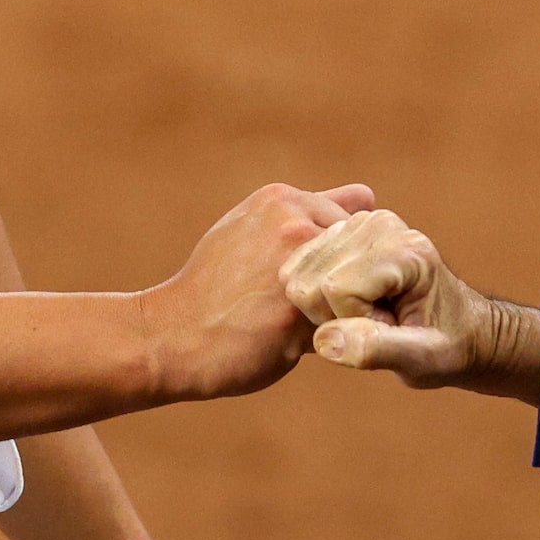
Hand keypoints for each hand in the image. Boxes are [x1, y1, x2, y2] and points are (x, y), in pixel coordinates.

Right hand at [140, 185, 373, 401]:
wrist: (170, 337)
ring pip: (354, 289)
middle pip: (360, 254)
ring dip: (344, 309)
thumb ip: (309, 212)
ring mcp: (295, 268)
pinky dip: (333, 336)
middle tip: (323, 304)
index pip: (353, 221)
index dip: (349, 256)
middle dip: (353, 281)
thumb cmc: (215, 286)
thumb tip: (368, 196)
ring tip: (306, 322)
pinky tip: (298, 342)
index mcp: (281, 200)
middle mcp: (291, 225)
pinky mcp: (298, 315)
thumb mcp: (252, 229)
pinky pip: (342, 325)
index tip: (331, 277)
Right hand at [280, 210, 539, 400]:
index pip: (335, 289)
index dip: (352, 324)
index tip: (390, 329)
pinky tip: (352, 301)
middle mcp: (379, 224)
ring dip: (324, 307)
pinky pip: (295, 269)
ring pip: (296, 275)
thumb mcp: (421, 361)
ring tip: (369, 312)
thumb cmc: (446, 348)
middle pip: (309, 282)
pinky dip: (315, 295)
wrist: (460, 328)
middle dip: (333, 316)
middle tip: (377, 323)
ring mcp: (357, 222)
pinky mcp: (341, 229)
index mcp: (405, 250)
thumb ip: (375, 350)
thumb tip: (325, 338)